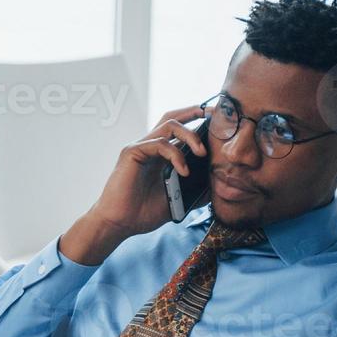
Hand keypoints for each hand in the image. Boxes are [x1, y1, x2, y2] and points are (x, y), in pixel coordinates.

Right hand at [58, 105, 208, 264]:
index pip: (179, 130)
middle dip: (195, 112)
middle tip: (215, 115)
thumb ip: (194, 191)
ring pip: (169, 125)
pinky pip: (159, 143)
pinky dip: (175, 154)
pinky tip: (183, 170)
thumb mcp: (177, 200)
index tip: (217, 122)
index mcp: (160, 156)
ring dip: (190, 135)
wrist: (119, 224)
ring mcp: (140, 148)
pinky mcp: (132, 152)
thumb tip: (217, 186)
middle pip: (173, 117)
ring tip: (202, 153)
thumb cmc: (142, 213)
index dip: (197, 122)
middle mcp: (149, 147)